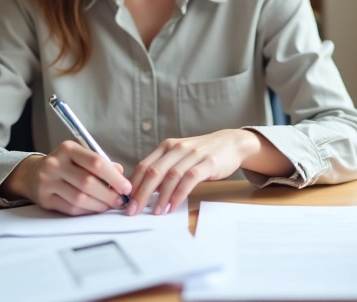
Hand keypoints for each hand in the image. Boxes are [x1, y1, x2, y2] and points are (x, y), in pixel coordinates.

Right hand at [3, 141, 132, 215]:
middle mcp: (55, 163)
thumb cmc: (65, 165)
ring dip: (99, 205)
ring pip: (79, 198)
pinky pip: (70, 208)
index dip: (115, 177)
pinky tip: (94, 209)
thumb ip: (102, 164)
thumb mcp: (81, 157)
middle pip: (88, 182)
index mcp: (68, 149)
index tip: (127, 187)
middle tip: (120, 201)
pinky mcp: (44, 198)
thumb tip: (121, 173)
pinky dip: (87, 211)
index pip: (96, 162)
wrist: (33, 174)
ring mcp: (47, 181)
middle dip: (109, 194)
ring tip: (109, 206)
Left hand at [125, 129, 260, 216]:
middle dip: (141, 193)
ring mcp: (192, 154)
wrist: (231, 143)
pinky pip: (189, 179)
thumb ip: (164, 169)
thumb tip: (143, 191)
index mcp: (166, 147)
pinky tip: (173, 206)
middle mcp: (177, 148)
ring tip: (155, 213)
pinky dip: (179, 194)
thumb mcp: (179, 157)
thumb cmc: (202, 154)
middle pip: (153, 172)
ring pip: (170, 176)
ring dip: (160, 197)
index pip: (144, 166)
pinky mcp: (208, 163)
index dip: (133, 185)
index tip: (125, 202)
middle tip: (133, 211)